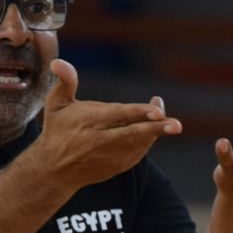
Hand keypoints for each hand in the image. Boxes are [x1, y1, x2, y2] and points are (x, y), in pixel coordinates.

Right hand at [27, 59, 181, 188]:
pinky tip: (156, 129)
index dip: (140, 113)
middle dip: (156, 128)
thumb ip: (64, 82)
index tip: (158, 110)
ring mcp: (111, 155)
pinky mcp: (117, 166)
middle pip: (133, 133)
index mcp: (90, 122)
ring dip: (156, 134)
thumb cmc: (57, 131)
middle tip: (177, 125)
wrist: (55, 170)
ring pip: (139, 144)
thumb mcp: (55, 105)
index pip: (119, 115)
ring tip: (172, 124)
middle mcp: (102, 140)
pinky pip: (137, 154)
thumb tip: (58, 61)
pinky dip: (147, 142)